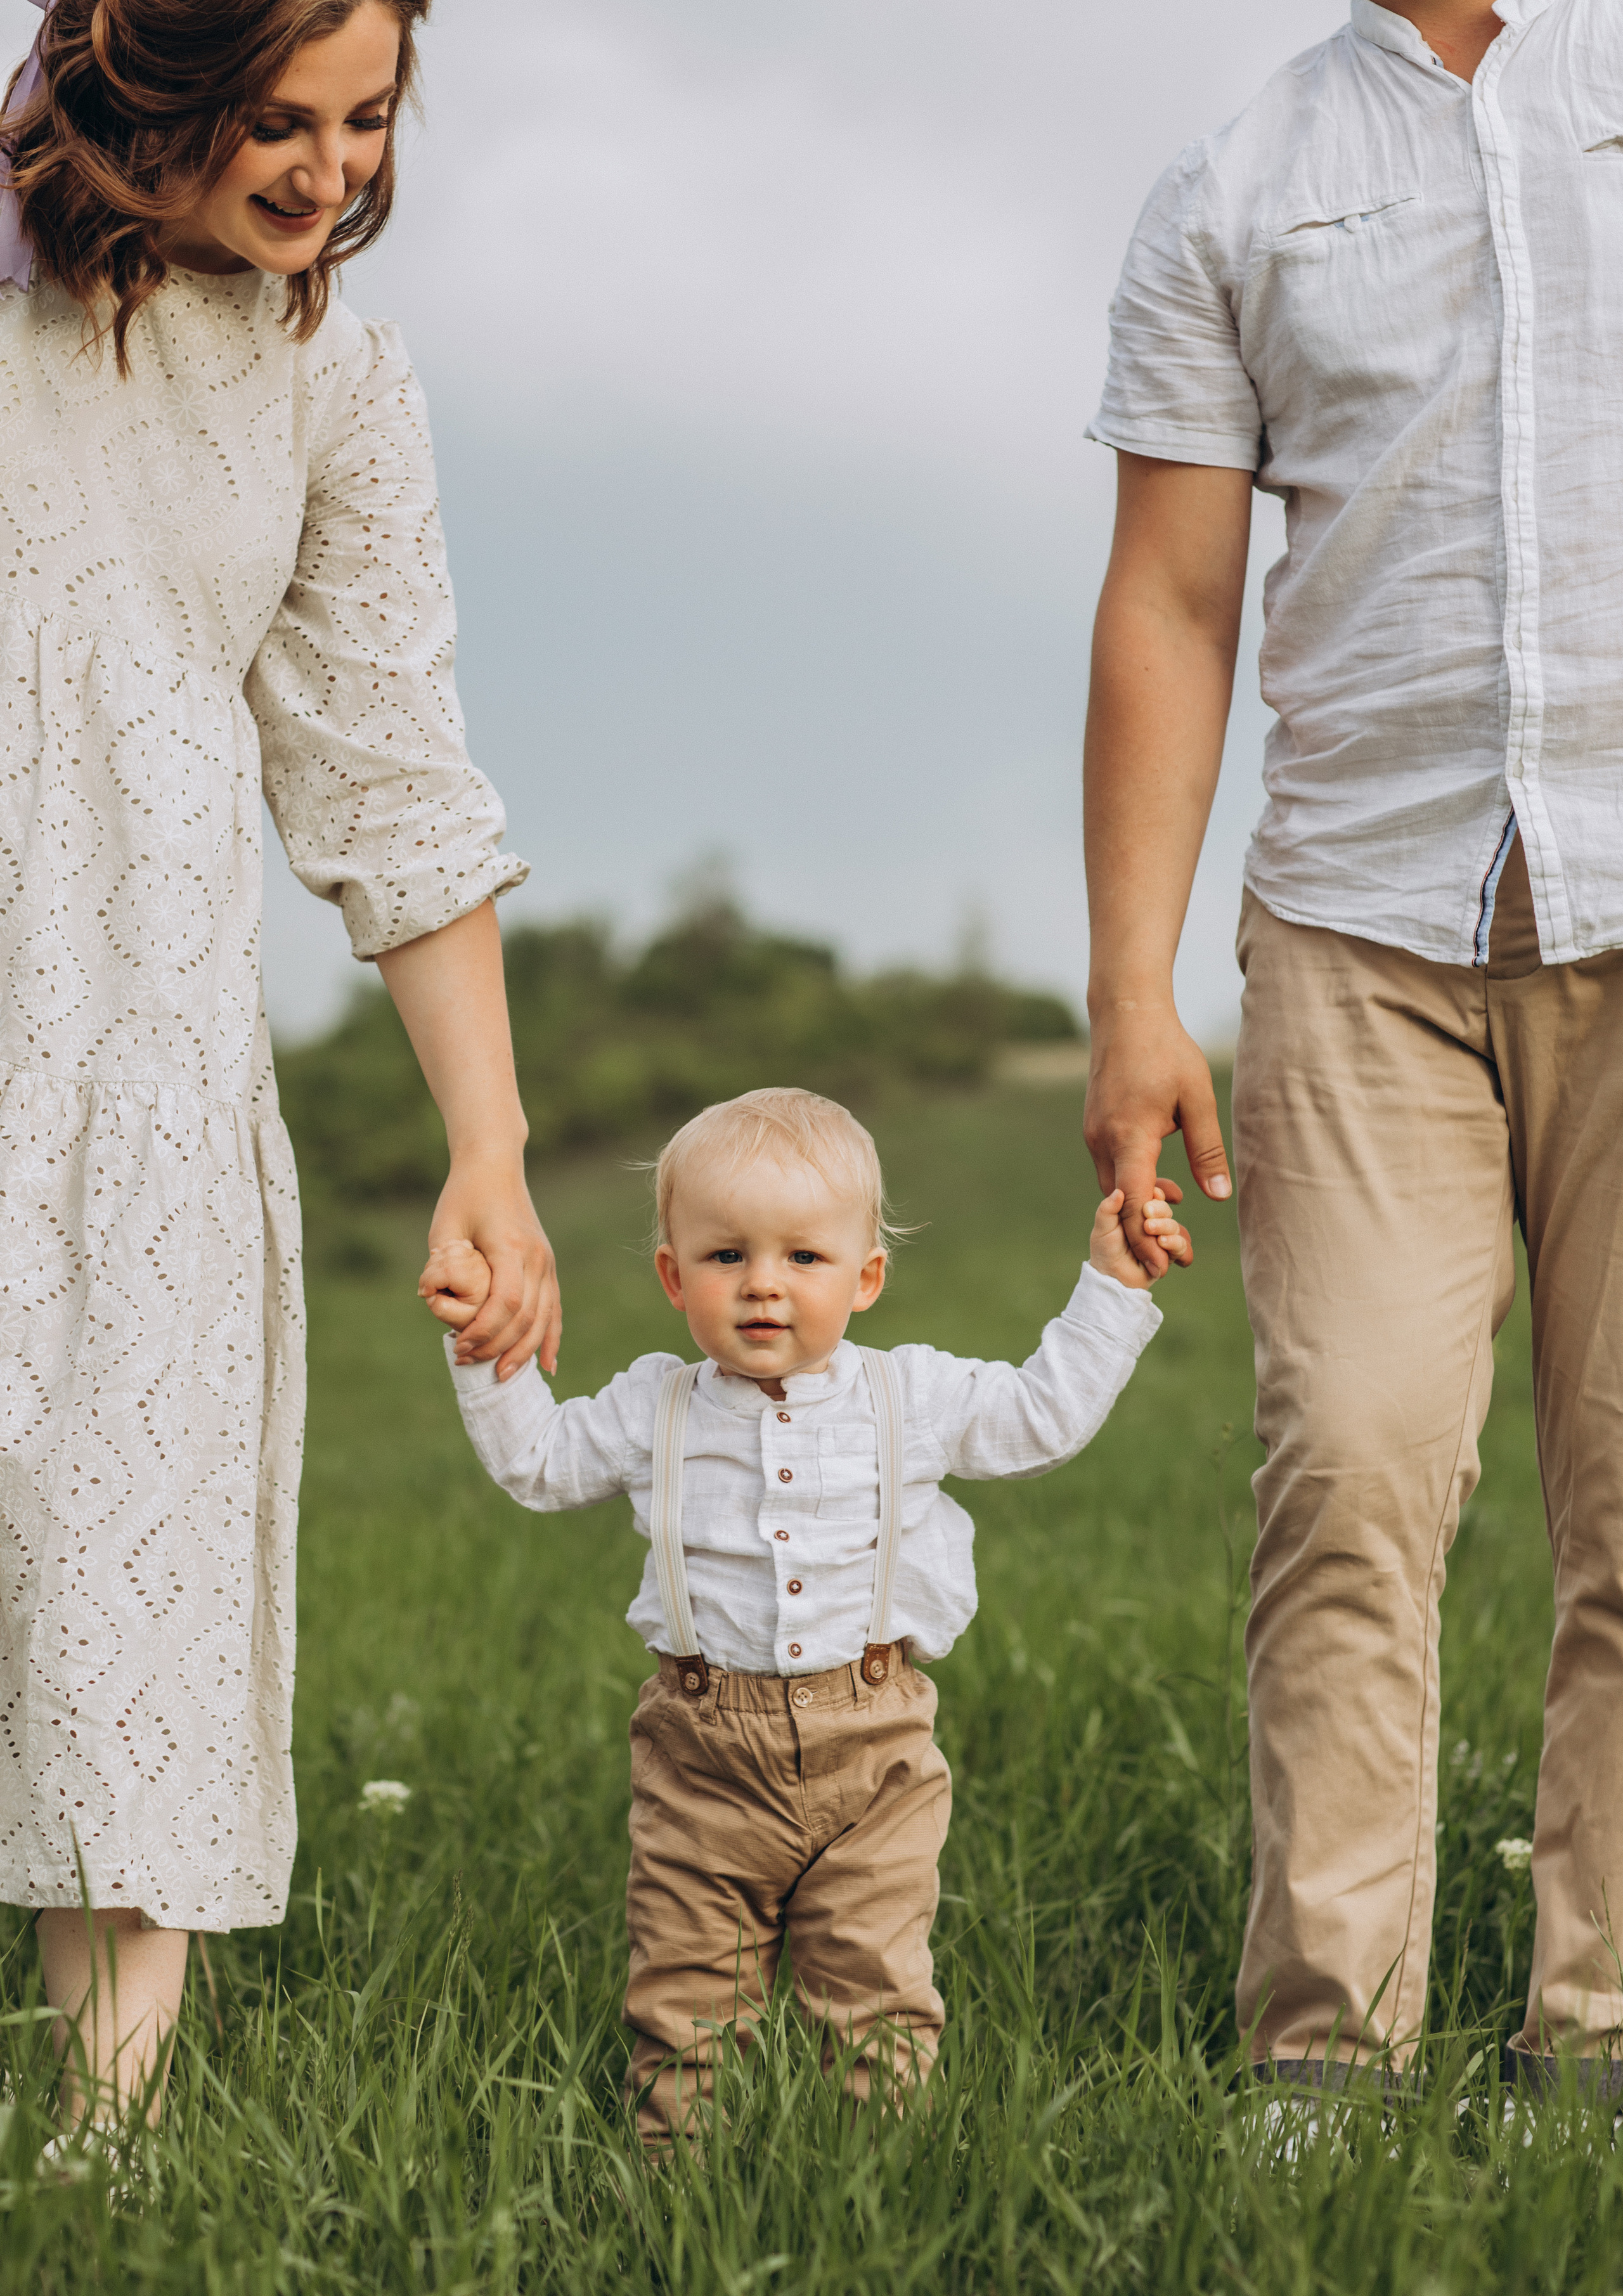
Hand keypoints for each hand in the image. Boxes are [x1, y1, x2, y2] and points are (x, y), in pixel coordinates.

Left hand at [427, 1154, 560, 1378]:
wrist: (495, 1167)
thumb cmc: (464, 1196)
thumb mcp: (444, 1226)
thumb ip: (440, 1263)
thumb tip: (430, 1298)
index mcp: (511, 1246)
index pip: (506, 1302)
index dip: (484, 1332)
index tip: (457, 1345)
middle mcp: (537, 1257)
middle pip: (527, 1318)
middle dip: (498, 1348)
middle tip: (466, 1362)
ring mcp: (547, 1263)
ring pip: (544, 1319)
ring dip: (523, 1352)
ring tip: (501, 1375)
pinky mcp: (548, 1267)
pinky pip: (554, 1310)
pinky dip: (550, 1339)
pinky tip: (547, 1366)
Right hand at [1083, 1002, 1230, 1277]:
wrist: (1126, 1013)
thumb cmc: (1167, 1051)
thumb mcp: (1197, 1099)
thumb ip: (1206, 1150)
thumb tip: (1218, 1195)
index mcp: (1129, 1137)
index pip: (1133, 1202)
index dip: (1145, 1238)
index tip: (1163, 1265)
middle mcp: (1102, 1140)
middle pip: (1119, 1203)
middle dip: (1143, 1230)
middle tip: (1177, 1250)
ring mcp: (1094, 1133)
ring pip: (1114, 1186)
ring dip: (1140, 1205)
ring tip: (1174, 1215)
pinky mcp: (1095, 1126)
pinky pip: (1112, 1167)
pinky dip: (1133, 1183)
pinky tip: (1162, 1183)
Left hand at [1090, 1185, 1191, 1289]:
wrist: (1111, 1277)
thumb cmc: (1105, 1250)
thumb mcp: (1102, 1228)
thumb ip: (1107, 1210)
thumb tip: (1118, 1192)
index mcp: (1138, 1212)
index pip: (1154, 1197)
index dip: (1155, 1194)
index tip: (1152, 1193)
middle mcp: (1152, 1223)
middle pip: (1165, 1210)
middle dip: (1159, 1209)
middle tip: (1146, 1212)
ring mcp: (1161, 1239)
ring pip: (1174, 1227)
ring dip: (1165, 1226)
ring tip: (1150, 1229)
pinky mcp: (1168, 1255)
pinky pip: (1181, 1246)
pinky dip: (1174, 1242)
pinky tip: (1162, 1241)